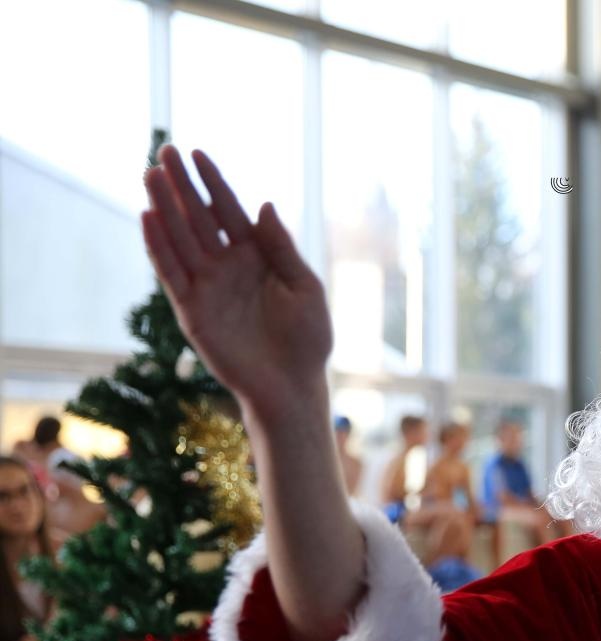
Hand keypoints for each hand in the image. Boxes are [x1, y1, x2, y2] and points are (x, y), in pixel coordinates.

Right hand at [141, 145, 331, 421]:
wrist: (292, 384)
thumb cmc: (307, 338)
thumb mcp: (304, 288)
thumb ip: (282, 248)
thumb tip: (265, 205)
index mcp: (258, 256)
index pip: (230, 211)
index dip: (213, 183)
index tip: (197, 154)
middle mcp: (228, 266)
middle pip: (199, 217)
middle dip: (182, 186)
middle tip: (164, 151)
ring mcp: (207, 286)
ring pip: (180, 238)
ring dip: (164, 208)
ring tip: (150, 175)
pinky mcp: (192, 309)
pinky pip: (171, 273)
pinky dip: (158, 246)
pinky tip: (147, 217)